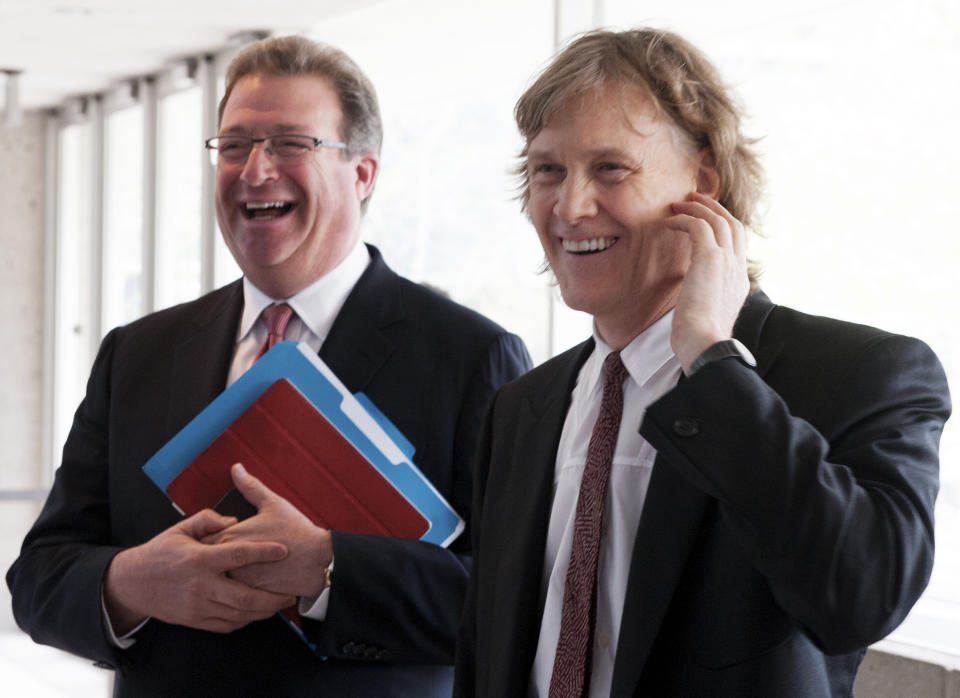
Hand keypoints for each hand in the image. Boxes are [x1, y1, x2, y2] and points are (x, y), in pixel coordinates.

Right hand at [103, 509, 294, 634]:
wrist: (132, 584)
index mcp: (199, 560)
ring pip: (239, 615)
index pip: (238, 555)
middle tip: (291, 593)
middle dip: (273, 598)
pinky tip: (256, 613)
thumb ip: (208, 519)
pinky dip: (245, 620)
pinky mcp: (195, 621)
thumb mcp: (180, 529)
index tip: (284, 550)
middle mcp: (201, 586)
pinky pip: (227, 625)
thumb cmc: (160, 553)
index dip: (264, 552)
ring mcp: (198, 607)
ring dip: (263, 612)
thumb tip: (234, 520)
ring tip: (280, 605)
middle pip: (245, 597)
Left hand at [205, 463, 332, 597]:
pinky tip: (240, 587)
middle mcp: (229, 561)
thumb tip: (237, 469)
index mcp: (230, 536)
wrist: (318, 561)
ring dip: (218, 577)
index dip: (204, 539)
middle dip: (208, 561)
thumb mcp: (273, 504)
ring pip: (216, 581)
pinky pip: (230, 596)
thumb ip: (250, 486)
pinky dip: (231, 592)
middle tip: (214, 558)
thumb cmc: (297, 532)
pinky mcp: (248, 596)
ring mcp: (238, 581)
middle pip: (205, 563)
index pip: (200, 540)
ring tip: (225, 574)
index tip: (209, 538)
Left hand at [666, 192, 749, 371]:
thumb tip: (692, 297)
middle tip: (693, 200)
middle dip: (713, 208)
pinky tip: (669, 222)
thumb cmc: (698, 339)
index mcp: (739, 281)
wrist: (705, 344)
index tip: (704, 220)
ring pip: (718, 220)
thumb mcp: (706, 315)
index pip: (738, 243)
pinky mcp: (710, 258)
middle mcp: (738, 267)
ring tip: (677, 204)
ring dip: (697, 208)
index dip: (722, 226)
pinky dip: (684, 219)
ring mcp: (727, 261)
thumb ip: (705, 299)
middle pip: (733, 224)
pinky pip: (699, 226)